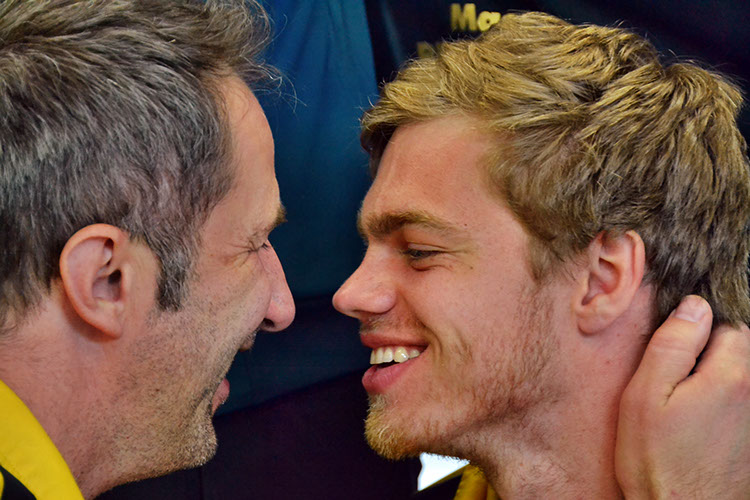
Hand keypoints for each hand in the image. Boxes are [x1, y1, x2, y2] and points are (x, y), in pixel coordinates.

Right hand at [615, 295, 749, 498]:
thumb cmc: (657, 460)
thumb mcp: (645, 395)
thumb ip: (671, 345)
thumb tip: (694, 307)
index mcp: (731, 376)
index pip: (728, 325)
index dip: (698, 332)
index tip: (673, 354)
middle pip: (740, 350)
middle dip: (710, 354)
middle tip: (674, 383)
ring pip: (740, 377)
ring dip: (715, 380)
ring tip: (683, 408)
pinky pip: (740, 404)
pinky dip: (721, 405)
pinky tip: (697, 426)